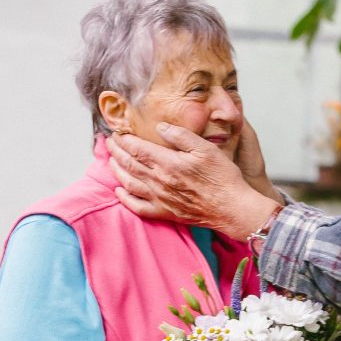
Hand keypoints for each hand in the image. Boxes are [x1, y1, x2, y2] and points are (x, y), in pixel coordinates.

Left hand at [107, 122, 280, 240]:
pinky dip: (124, 198)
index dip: (124, 139)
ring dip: (117, 170)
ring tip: (111, 161)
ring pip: (129, 183)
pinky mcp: (165, 213)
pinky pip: (137, 207)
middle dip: (116, 151)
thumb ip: (181, 136)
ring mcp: (160, 199)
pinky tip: (119, 191)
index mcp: (168, 163)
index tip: (117, 132)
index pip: (137, 148)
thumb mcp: (206, 148)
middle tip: (109, 142)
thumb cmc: (223, 178)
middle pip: (129, 164)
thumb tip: (160, 127)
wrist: (232, 208)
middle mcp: (159, 181)